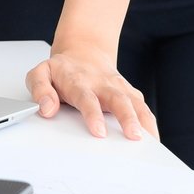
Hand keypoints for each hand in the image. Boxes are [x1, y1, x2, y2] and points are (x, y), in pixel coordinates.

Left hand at [26, 41, 159, 141]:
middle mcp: (102, 84)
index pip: (87, 98)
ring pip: (135, 103)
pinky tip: (154, 138)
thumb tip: (46, 109)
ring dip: (143, 121)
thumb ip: (40, 90)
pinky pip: (143, 107)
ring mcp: (119, 88)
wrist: (83, 52)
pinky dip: (150, 122)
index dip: (93, 114)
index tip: (99, 131)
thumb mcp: (41, 73)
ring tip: (150, 141)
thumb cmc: (62, 70)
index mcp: (79, 81)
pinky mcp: (130, 93)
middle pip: (118, 100)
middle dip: (127, 118)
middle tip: (133, 136)